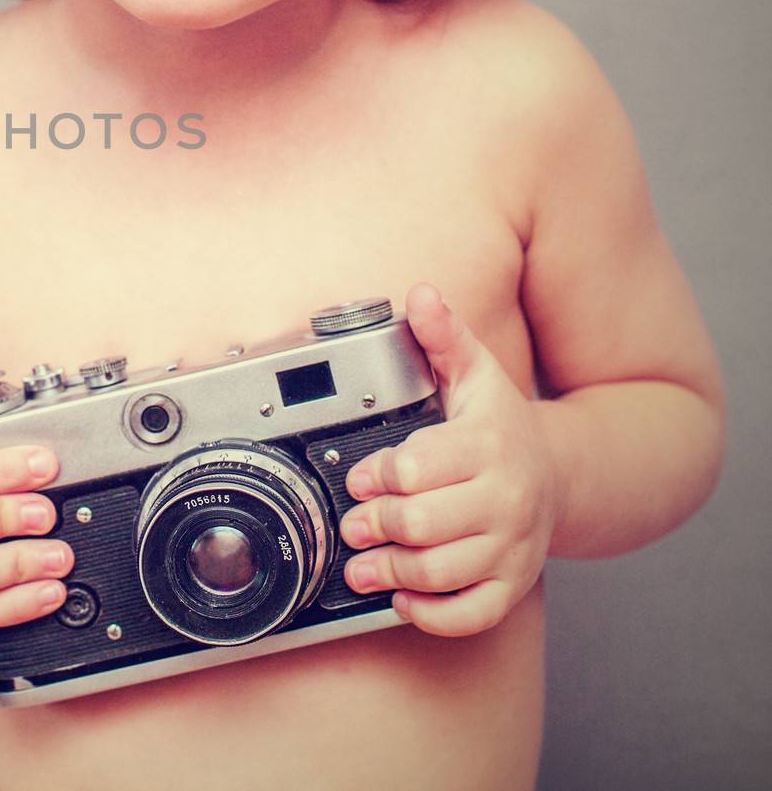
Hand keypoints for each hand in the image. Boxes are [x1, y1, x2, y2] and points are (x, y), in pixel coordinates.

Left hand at [338, 283, 558, 636]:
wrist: (560, 474)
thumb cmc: (502, 425)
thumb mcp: (476, 372)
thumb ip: (444, 335)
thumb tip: (421, 295)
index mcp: (490, 445)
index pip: (422, 467)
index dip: (380, 475)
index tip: (360, 477)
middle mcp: (506, 500)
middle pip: (426, 525)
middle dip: (376, 527)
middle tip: (350, 524)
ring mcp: (512, 548)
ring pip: (444, 573)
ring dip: (392, 574)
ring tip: (360, 566)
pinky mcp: (512, 585)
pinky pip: (472, 615)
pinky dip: (432, 615)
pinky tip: (403, 599)